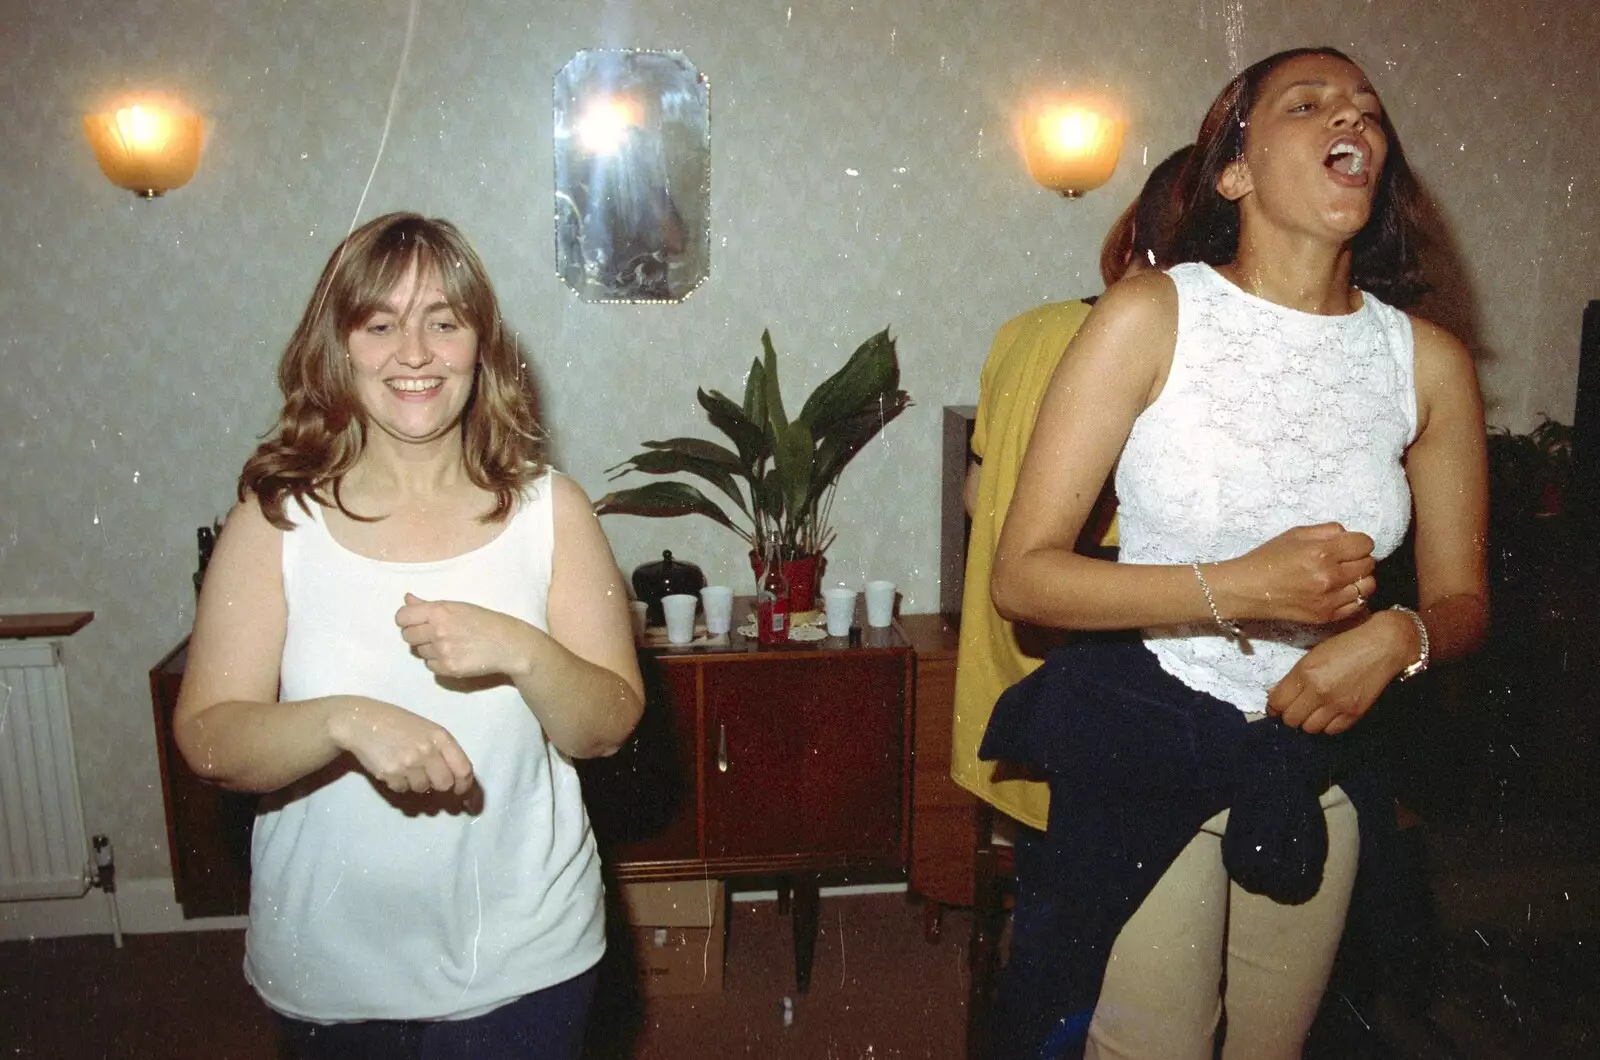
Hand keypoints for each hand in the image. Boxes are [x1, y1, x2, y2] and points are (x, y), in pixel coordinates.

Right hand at [329, 696, 474, 794]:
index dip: (466, 786)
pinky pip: (403, 790)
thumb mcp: (427, 730)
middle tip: (429, 777)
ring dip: (417, 783)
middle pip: (445, 784)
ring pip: (423, 789)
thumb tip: (458, 781)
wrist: (362, 722)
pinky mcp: (390, 774)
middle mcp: (427, 750)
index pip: (464, 769)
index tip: (463, 794)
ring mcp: (408, 763)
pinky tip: (393, 767)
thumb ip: (444, 751)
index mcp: (440, 736)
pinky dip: (400, 784)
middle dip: (440, 786)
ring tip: (406, 766)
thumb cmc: (398, 724)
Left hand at [396, 593, 533, 679]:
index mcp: (439, 611)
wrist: (507, 643)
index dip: (406, 619)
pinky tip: (454, 655)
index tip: (414, 621)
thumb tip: (406, 599)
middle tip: (434, 633)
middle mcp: (438, 631)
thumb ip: (428, 605)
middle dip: (417, 635)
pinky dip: (438, 662)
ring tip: (450, 643)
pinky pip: (430, 666)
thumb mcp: (457, 606)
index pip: (402, 617)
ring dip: (429, 649)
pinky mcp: (449, 668)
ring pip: (419, 652)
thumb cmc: (483, 621)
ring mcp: (443, 651)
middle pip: (407, 636)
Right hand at [1219, 523, 1376, 624]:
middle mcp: (1329, 577)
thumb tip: (1348, 535)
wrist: (1247, 590)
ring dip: (1359, 579)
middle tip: (1343, 561)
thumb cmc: (1267, 559)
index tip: (1348, 545)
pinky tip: (1338, 592)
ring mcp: (1329, 599)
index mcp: (1322, 552)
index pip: (1365, 544)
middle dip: (1358, 559)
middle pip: (1369, 564)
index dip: (1358, 542)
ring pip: (1368, 586)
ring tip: (1343, 577)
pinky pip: (1357, 605)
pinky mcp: (1326, 616)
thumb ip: (1326, 530)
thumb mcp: (1295, 534)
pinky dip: (1353, 597)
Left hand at [1266, 611, 1414, 733]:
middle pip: (1291, 719)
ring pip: (1309, 728)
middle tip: (1294, 708)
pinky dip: (1326, 725)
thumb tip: (1274, 693)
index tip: (1275, 706)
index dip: (1273, 706)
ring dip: (1307, 721)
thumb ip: (1294, 676)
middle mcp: (1319, 691)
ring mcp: (1337, 704)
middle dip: (1289, 715)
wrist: (1382, 647)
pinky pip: (1331, 730)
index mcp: (1305, 672)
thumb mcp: (1313, 655)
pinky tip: (1328, 714)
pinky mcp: (1354, 713)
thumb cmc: (1346, 645)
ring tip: (1312, 711)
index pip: (1277, 702)